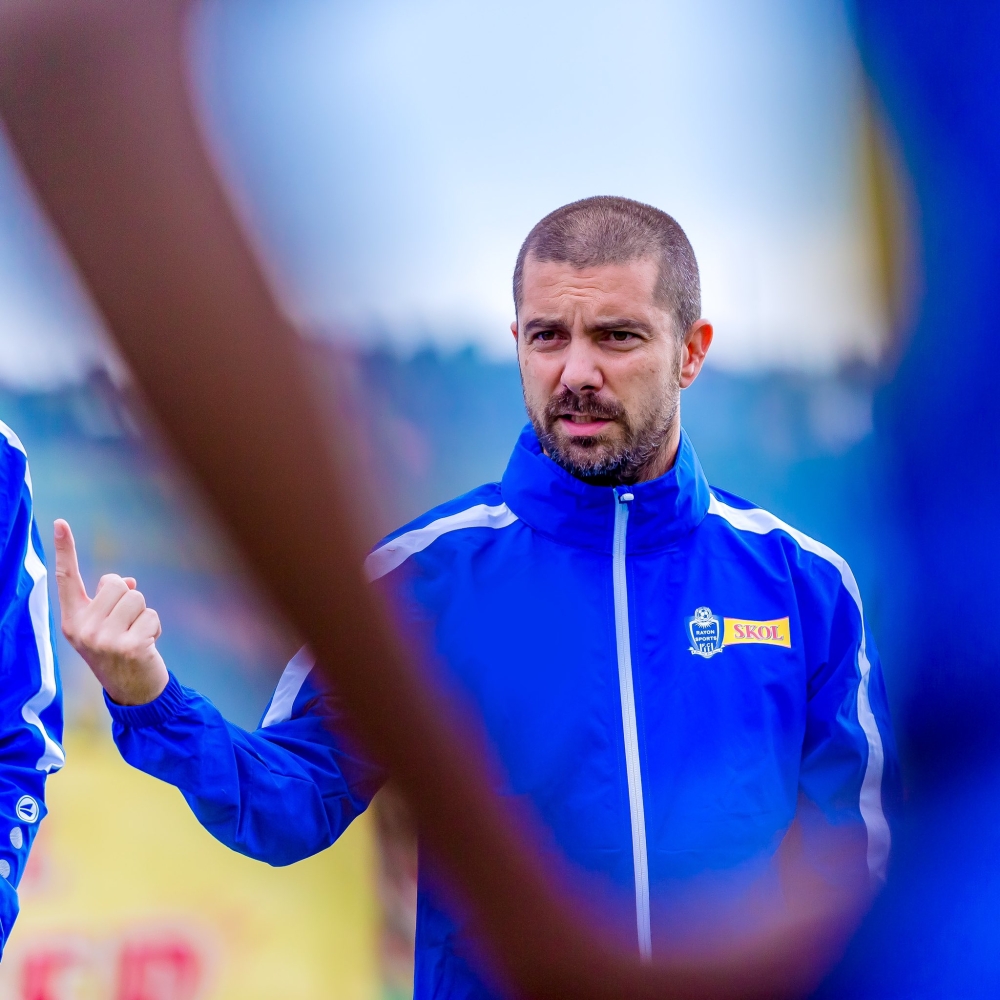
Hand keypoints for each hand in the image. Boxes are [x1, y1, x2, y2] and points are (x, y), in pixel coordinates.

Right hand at [54, 519, 168, 705]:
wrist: (133, 692)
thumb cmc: (120, 651)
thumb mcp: (107, 626)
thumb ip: (110, 601)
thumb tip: (129, 581)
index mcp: (72, 620)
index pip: (68, 579)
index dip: (66, 549)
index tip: (61, 522)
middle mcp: (82, 629)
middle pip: (117, 583)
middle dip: (130, 599)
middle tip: (126, 627)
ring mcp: (103, 639)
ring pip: (137, 597)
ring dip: (144, 615)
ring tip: (136, 637)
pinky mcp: (128, 646)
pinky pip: (151, 616)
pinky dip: (155, 628)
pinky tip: (146, 647)